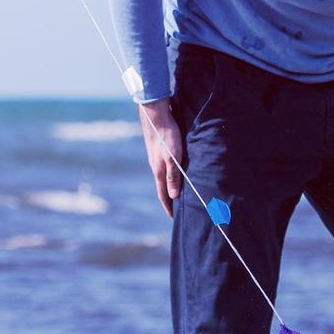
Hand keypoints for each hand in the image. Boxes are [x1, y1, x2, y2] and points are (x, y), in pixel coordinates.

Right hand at [138, 100, 183, 215]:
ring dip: (170, 187)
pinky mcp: (158, 150)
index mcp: (159, 171)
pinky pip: (164, 168)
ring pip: (164, 177)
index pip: (163, 195)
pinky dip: (170, 176)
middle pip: (163, 187)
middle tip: (176, 210)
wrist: (155, 115)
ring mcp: (156, 158)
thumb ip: (173, 176)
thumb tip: (174, 196)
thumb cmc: (167, 135)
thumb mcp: (173, 157)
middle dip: (169, 199)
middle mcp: (156, 167)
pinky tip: (175, 172)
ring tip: (177, 194)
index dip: (168, 207)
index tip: (173, 218)